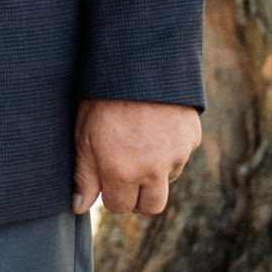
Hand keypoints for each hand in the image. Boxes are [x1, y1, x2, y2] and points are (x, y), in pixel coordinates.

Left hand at [73, 98, 201, 217]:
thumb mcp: (83, 136)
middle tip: (126, 179)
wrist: (139, 64)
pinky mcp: (192, 139)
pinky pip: (181, 155)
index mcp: (122, 172)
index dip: (111, 196)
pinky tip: (155, 128)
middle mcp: (153, 170)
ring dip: (155, 173)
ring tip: (138, 144)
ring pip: (167, 180)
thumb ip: (84, 176)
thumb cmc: (103, 99)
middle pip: (151, 206)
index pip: (120, 206)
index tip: (106, 182)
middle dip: (138, 198)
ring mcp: (177, 155)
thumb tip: (79, 206)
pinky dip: (170, 150)